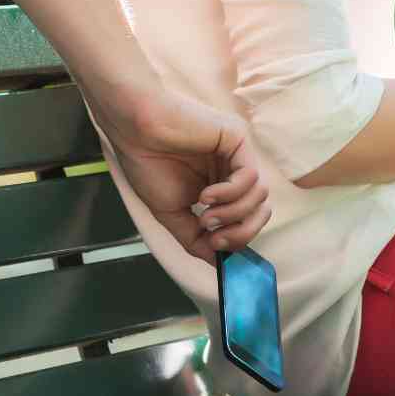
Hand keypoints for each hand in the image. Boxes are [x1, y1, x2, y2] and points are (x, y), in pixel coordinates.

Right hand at [79, 75, 271, 265]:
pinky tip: (206, 193)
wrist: (134, 131)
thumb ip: (196, 239)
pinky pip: (250, 178)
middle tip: (214, 234)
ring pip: (260, 197)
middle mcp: (231, 170)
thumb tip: (218, 263)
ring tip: (205, 209)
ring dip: (232, 213)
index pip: (246, 218)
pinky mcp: (238, 140)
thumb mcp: (171, 213)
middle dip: (241, 231)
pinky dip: (229, 194)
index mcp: (218, 185)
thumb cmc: (147, 163)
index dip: (237, 239)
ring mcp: (236, 155)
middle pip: (260, 211)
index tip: (214, 245)